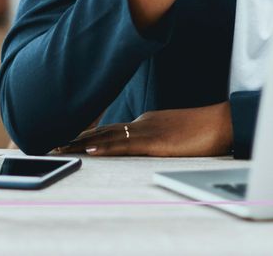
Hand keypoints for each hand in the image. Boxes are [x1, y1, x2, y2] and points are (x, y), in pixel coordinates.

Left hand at [49, 103, 232, 156]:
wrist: (222, 122)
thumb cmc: (203, 129)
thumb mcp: (173, 132)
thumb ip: (156, 136)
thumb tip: (144, 144)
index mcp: (144, 123)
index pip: (109, 128)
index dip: (85, 133)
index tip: (65, 137)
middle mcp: (140, 124)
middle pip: (101, 130)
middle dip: (75, 137)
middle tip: (50, 143)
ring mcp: (146, 131)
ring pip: (107, 137)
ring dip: (81, 143)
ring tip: (58, 148)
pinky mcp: (155, 142)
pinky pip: (125, 145)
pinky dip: (105, 147)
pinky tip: (90, 150)